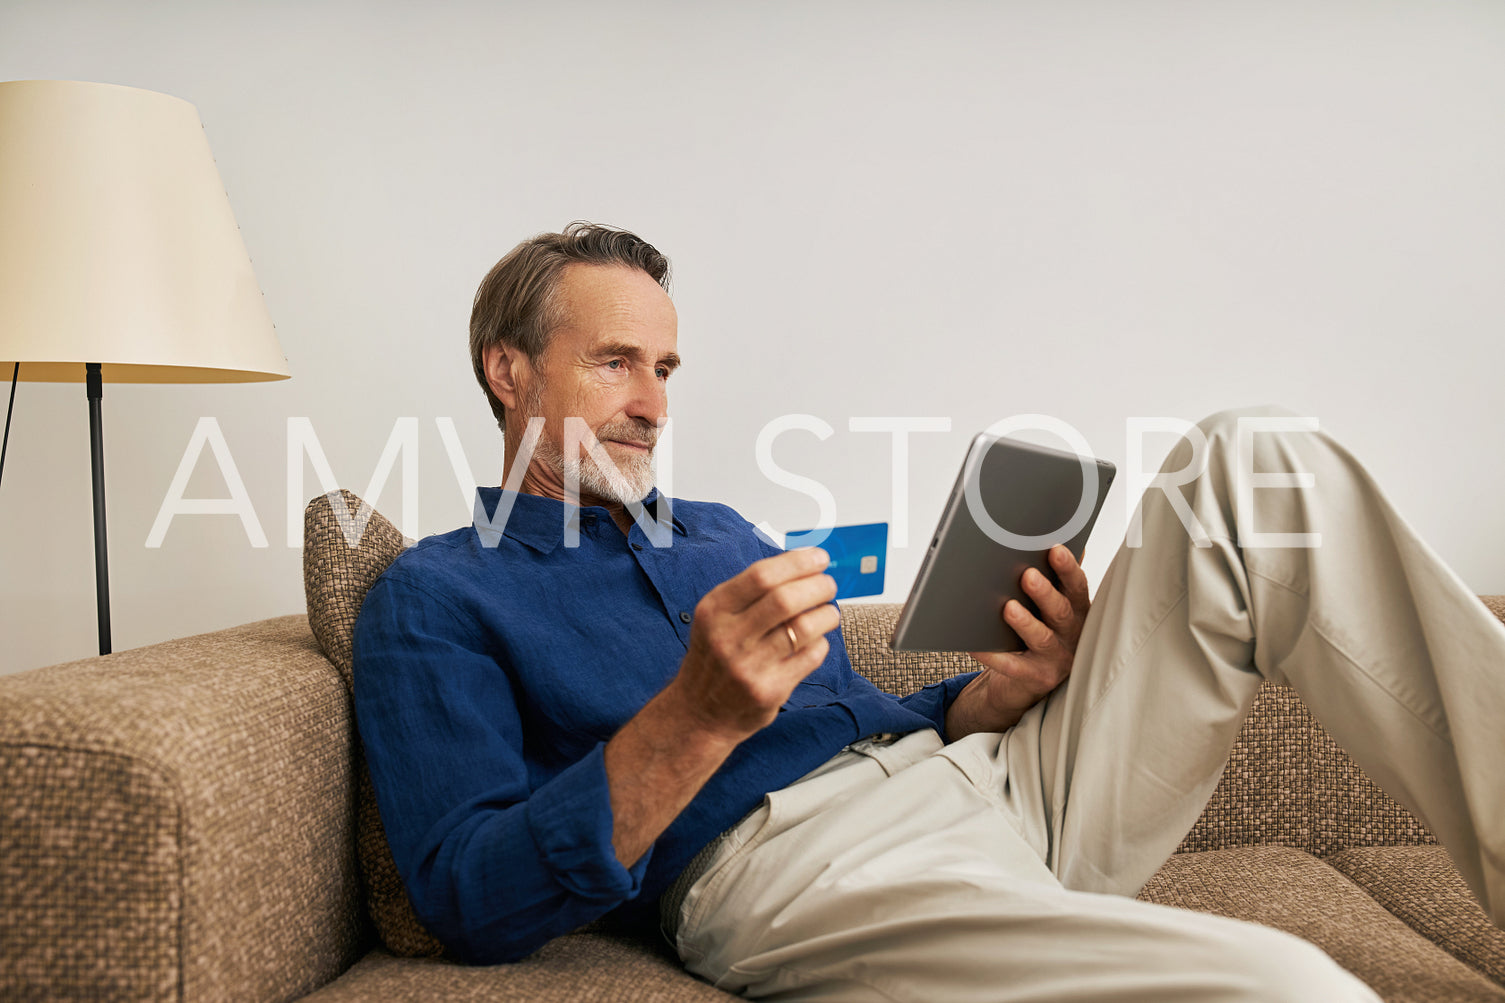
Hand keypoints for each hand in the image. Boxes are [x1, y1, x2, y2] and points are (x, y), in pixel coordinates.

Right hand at [670, 548, 839, 741]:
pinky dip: (821, 643)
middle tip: (828, 585)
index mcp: (714, 610)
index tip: (819, 558)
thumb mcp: (716, 618)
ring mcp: (748, 666)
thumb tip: (802, 564)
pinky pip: (810, 657)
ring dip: (826, 614)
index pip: (762, 576)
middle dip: (817, 586)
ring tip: (829, 612)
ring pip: (803, 628)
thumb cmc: (715, 657)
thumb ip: (752, 593)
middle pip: (785, 599)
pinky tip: (816, 641)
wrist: (698, 713)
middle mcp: (727, 637)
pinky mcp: (768, 691)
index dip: (797, 563)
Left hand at [947, 545, 1090, 737]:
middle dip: (1045, 593)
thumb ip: (1055, 578)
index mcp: (1077, 610)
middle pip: (1060, 611)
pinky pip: (1012, 666)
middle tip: (1027, 576)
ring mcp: (1056, 659)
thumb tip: (1059, 538)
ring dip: (1025, 622)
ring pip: (1042, 638)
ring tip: (1008, 607)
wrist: (1028, 680)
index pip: (1076, 586)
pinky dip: (994, 655)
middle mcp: (1071, 635)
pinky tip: (976, 644)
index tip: (1055, 549)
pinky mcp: (1036, 678)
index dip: (1068, 568)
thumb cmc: (1039, 631)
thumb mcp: (1051, 606)